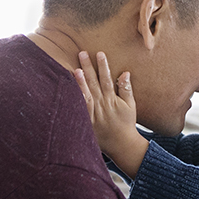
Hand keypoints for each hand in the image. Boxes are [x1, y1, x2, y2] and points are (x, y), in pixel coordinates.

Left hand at [73, 51, 148, 176]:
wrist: (121, 145)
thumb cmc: (126, 124)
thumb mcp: (131, 106)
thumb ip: (127, 89)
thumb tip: (125, 72)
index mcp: (112, 99)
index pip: (107, 79)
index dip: (103, 66)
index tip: (100, 53)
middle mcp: (102, 105)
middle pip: (94, 83)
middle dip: (88, 67)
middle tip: (82, 53)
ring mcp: (93, 113)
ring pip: (85, 94)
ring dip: (80, 82)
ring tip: (75, 69)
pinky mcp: (86, 121)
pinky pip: (79, 108)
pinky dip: (74, 99)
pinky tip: (67, 89)